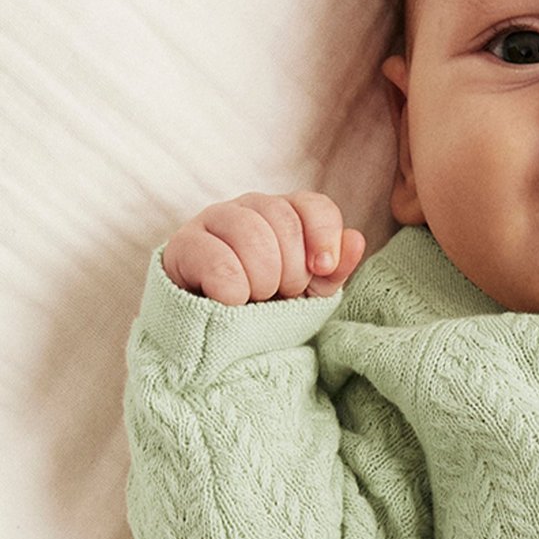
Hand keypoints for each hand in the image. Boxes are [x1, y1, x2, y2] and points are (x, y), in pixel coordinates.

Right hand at [162, 192, 365, 304]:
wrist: (217, 332)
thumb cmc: (267, 304)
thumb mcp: (309, 291)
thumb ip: (334, 268)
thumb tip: (355, 239)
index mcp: (284, 214)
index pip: (314, 205)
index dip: (325, 236)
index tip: (323, 269)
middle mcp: (249, 208)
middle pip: (284, 220)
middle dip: (292, 269)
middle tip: (280, 292)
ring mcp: (213, 221)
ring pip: (252, 235)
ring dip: (263, 280)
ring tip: (256, 297)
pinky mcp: (183, 246)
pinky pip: (219, 263)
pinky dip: (234, 291)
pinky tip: (232, 302)